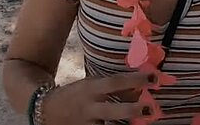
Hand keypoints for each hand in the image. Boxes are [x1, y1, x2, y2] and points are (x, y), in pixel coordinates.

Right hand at [38, 71, 154, 124]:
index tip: (154, 79)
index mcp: (90, 89)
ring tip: (142, 123)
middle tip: (151, 109)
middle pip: (114, 110)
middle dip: (134, 110)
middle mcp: (89, 107)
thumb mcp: (91, 85)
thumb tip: (140, 86)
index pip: (115, 82)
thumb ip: (113, 87)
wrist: (45, 111)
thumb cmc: (75, 95)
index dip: (135, 80)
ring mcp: (87, 124)